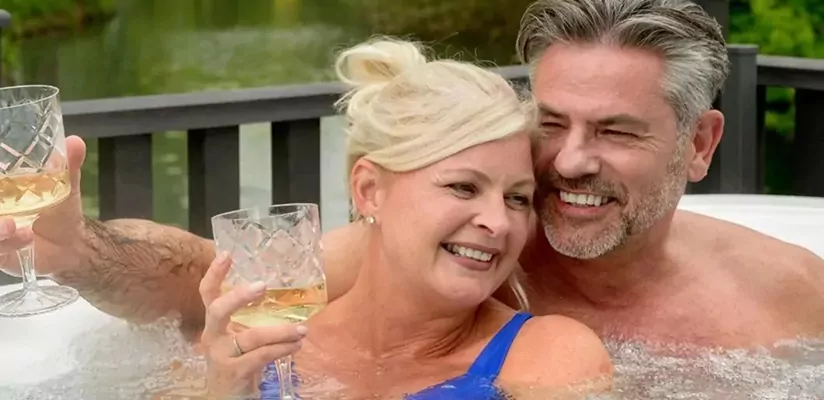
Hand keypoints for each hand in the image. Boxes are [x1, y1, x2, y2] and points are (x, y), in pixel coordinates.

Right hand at [0, 136, 87, 276]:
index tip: (0, 174)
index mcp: (3, 188)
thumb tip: (75, 141)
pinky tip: (24, 237)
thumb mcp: (64, 185)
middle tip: (5, 216)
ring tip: (11, 225)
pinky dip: (5, 242)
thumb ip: (67, 164)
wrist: (69, 243)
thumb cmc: (59, 209)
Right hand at [199, 253, 306, 396]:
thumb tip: (285, 292)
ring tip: (302, 329)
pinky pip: (261, 356)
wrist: (229, 397)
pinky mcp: (233, 373)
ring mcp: (221, 356)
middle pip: (218, 310)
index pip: (207, 294)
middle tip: (263, 285)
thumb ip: (252, 318)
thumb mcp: (240, 337)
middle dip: (239, 296)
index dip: (214, 274)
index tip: (227, 253)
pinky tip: (297, 345)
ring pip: (251, 336)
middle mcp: (212, 337)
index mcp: (214, 324)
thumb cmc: (238, 361)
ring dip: (281, 331)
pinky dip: (282, 349)